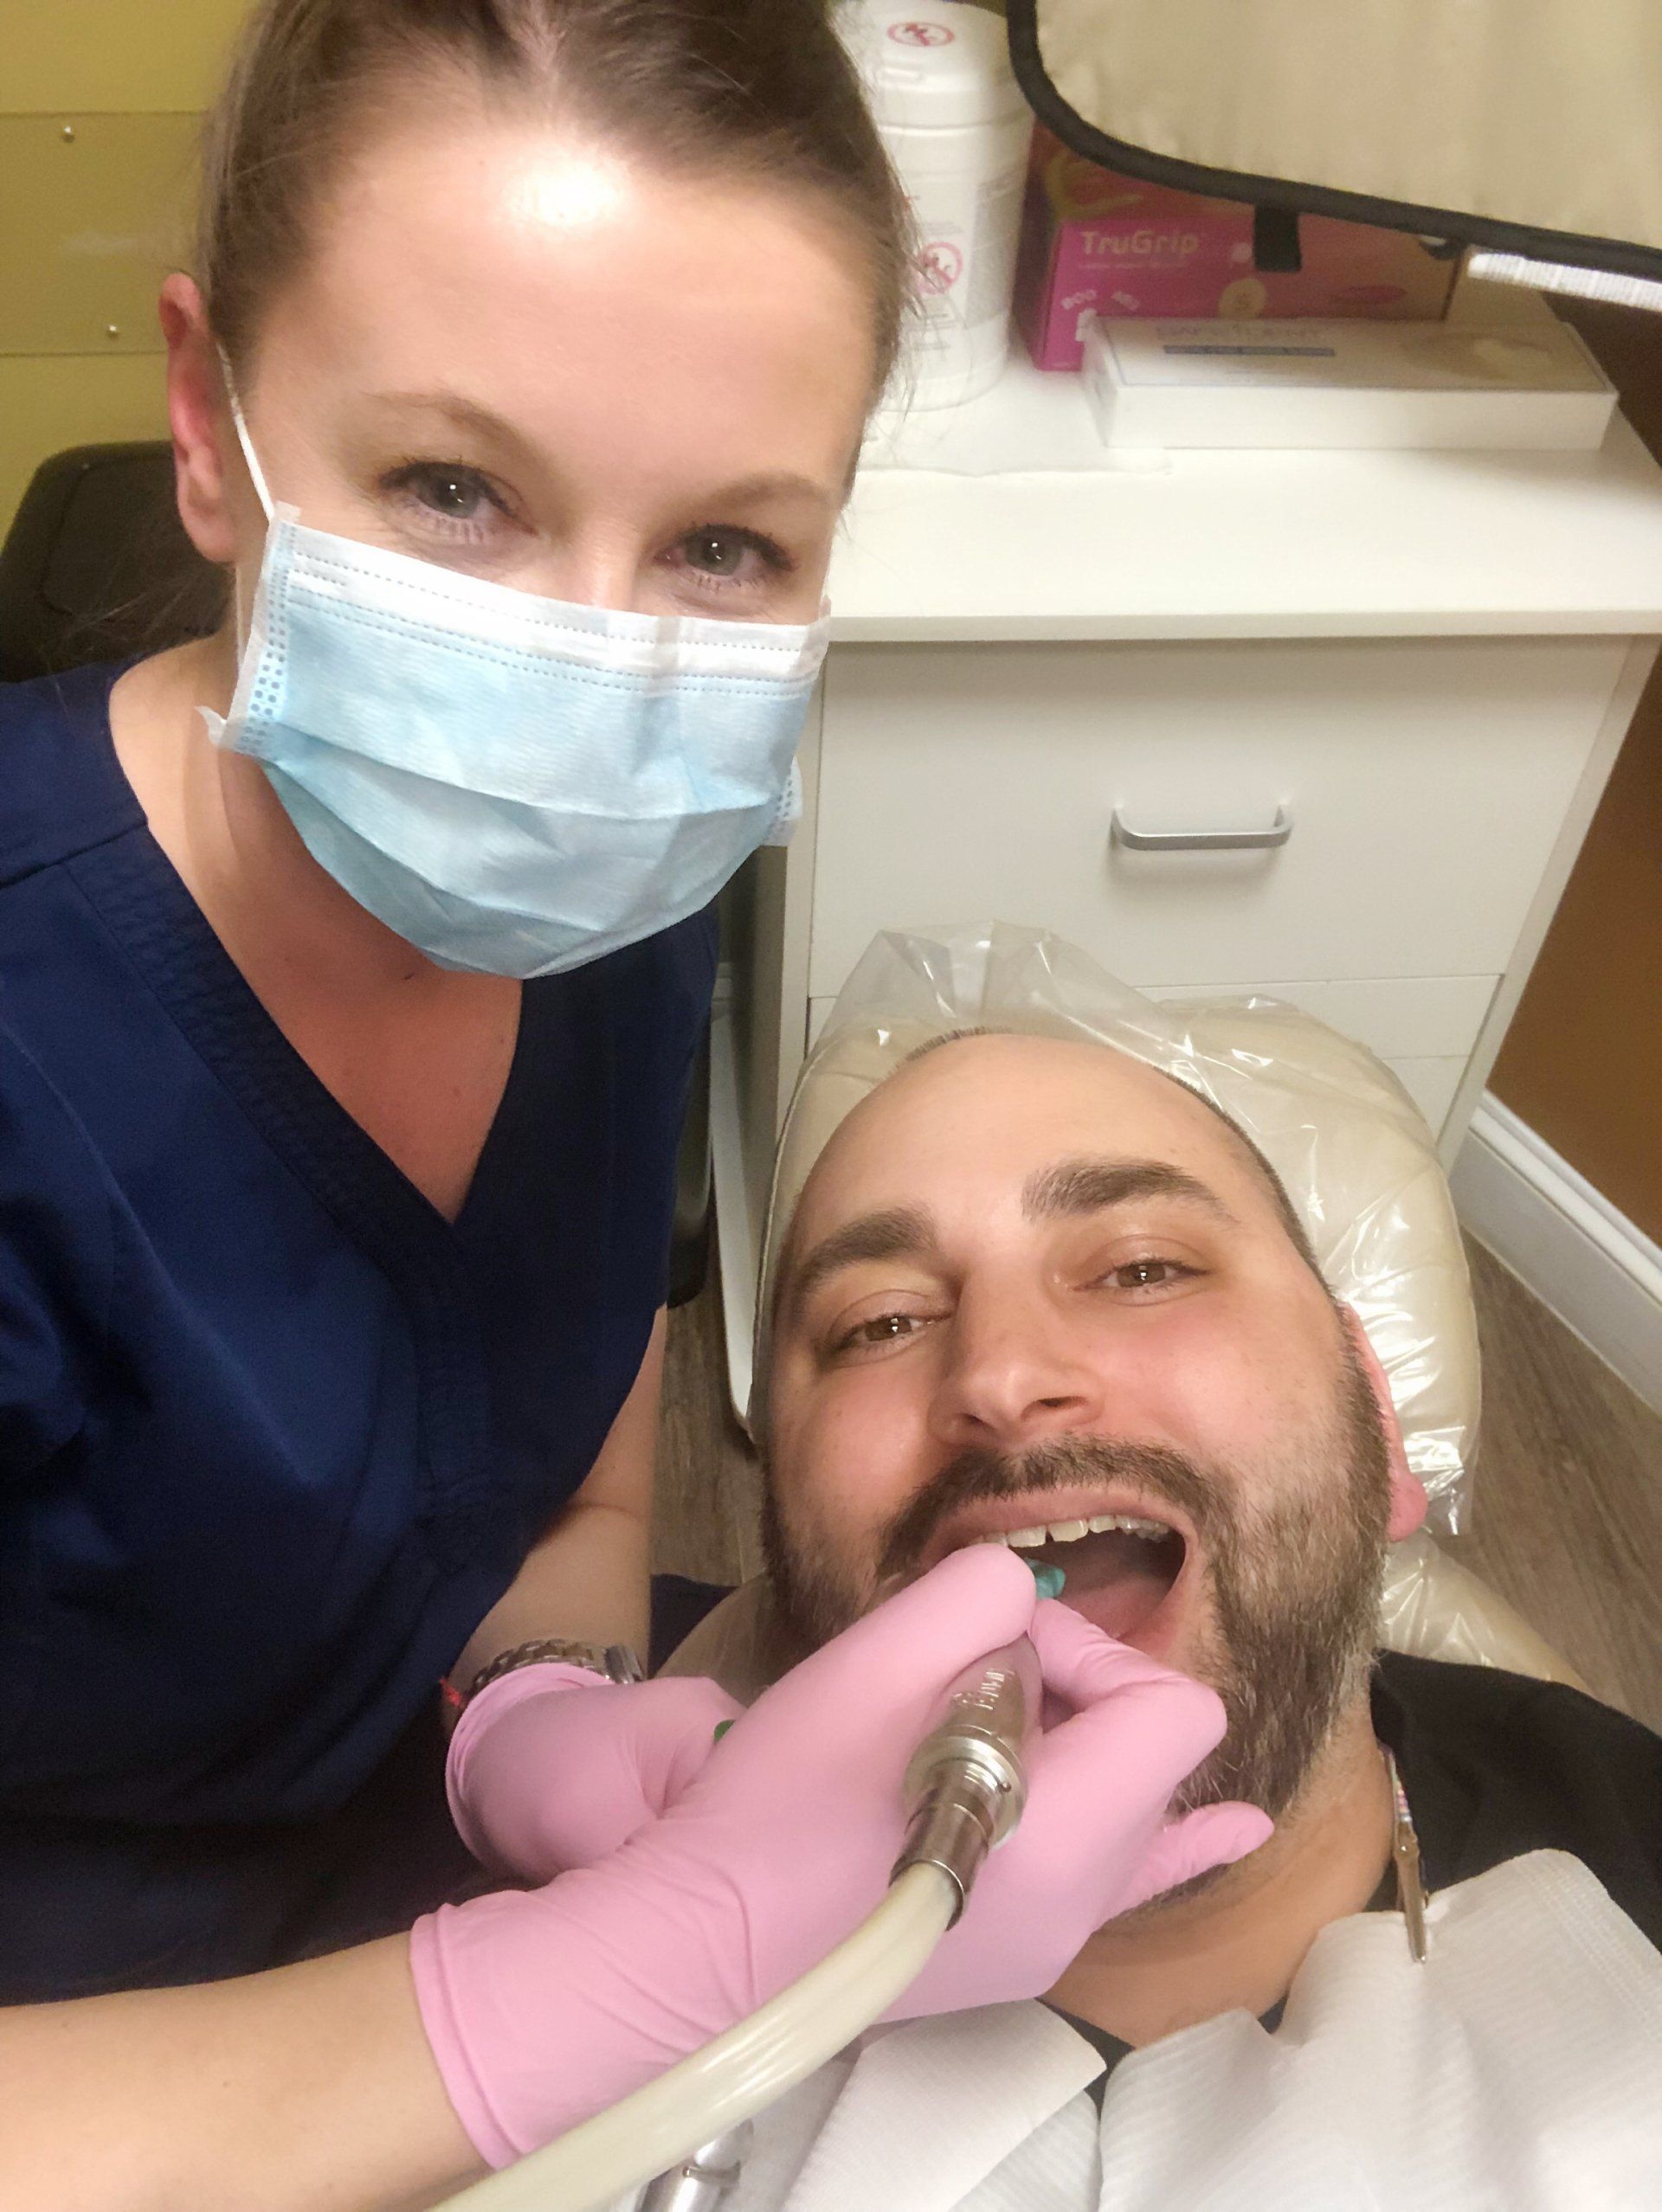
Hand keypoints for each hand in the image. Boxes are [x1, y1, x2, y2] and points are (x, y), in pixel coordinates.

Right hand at [411, 1548, 1269, 2164]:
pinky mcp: (1012, 1960)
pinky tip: (1228, 1828)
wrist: (706, 1942)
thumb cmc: (789, 1798)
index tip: (991, 1656)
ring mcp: (1053, 1943)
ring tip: (1031, 1717)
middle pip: (1153, 1754)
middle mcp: (1088, 1899)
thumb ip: (982, 1595)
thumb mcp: (882, 1652)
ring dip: (1086, 1747)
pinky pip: (1126, 1886)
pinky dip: (1167, 1838)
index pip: (1166, 1705)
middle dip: (1075, 1692)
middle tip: (962, 1683)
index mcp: (1072, 1829)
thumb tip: (1018, 1618)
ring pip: (1136, 1813)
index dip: (1090, 1654)